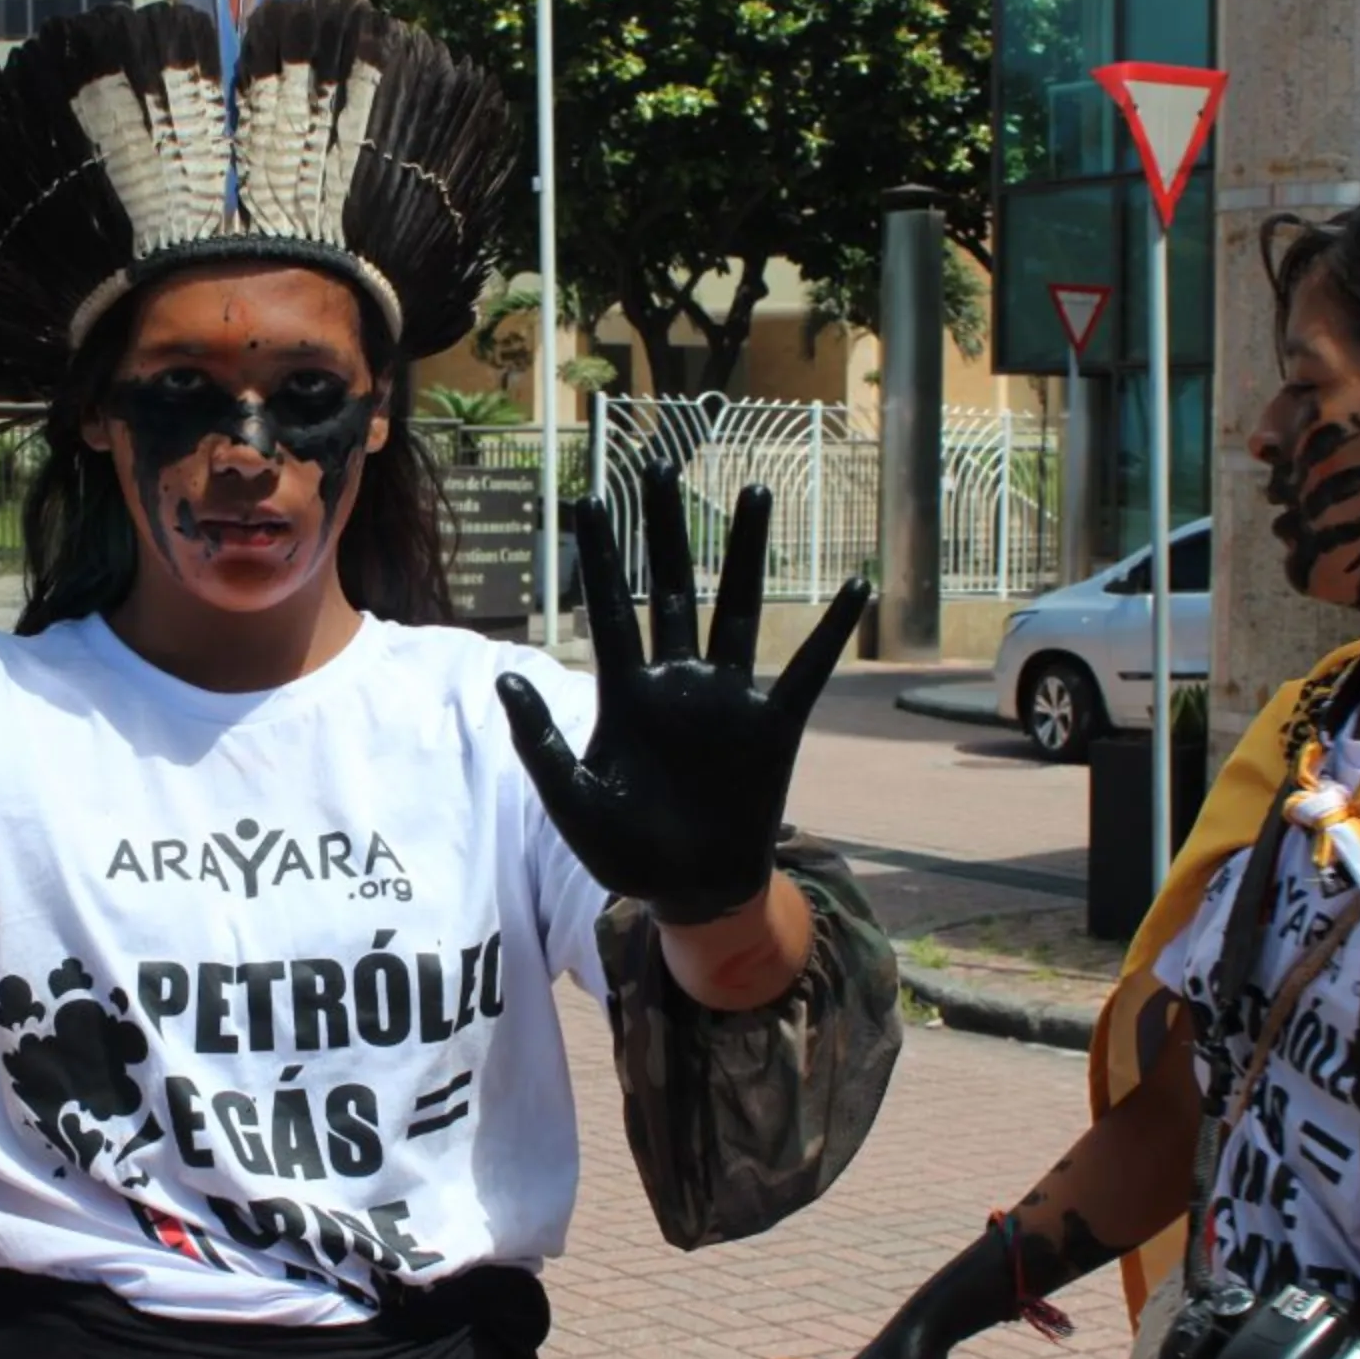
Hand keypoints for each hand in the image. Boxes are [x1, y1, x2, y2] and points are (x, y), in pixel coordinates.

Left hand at [497, 460, 869, 924]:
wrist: (691, 889)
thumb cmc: (625, 850)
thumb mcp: (572, 799)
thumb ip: (541, 740)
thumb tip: (504, 677)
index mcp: (627, 696)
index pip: (610, 611)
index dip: (601, 556)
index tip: (590, 498)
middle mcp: (679, 684)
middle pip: (671, 589)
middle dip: (665, 531)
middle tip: (662, 469)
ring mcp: (729, 700)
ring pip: (738, 609)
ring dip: (746, 554)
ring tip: (757, 495)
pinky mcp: (774, 727)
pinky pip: (808, 670)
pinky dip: (831, 630)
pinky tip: (855, 586)